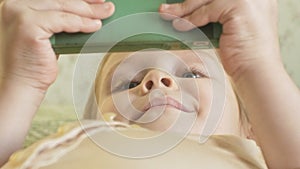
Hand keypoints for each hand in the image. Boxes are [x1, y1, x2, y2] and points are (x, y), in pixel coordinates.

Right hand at [0, 0, 113, 90]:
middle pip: (60, 0)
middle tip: (107, 6)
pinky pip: (63, 21)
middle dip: (88, 4)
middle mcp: (16, 5)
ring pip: (64, 8)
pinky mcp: (28, 25)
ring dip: (89, 12)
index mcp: (19, 5)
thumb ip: (61, 23)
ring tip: (106, 14)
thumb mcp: (50, 36)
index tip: (96, 0)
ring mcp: (20, 14)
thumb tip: (87, 16)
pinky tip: (95, 26)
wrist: (23, 84)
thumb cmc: (36, 65)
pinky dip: (81, 23)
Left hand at [159, 0, 279, 80]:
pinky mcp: (240, 6)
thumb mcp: (229, 26)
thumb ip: (216, 14)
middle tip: (167, 8)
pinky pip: (207, 11)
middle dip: (186, 2)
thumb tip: (190, 11)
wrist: (257, 71)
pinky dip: (192, 19)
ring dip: (183, 9)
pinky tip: (180, 26)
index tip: (184, 2)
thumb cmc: (244, 54)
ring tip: (167, 15)